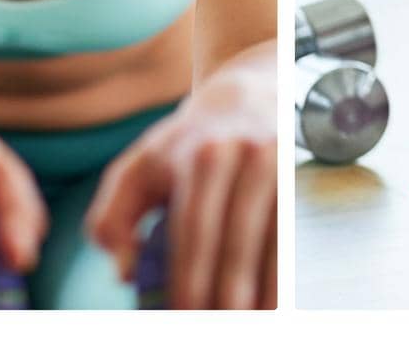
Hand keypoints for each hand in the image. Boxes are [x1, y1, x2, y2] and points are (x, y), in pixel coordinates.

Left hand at [84, 67, 276, 308]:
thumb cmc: (185, 144)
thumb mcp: (139, 166)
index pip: (191, 229)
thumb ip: (113, 216)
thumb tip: (126, 272)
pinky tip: (269, 307)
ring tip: (248, 324)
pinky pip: (287, 236)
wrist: (249, 90)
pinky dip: (279, 277)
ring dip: (259, 294)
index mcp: (194, 154)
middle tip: (215, 328)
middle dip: (225, 296)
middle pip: (233, 239)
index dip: (188, 280)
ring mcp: (274, 162)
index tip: (182, 319)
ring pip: (268, 241)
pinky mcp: (296, 174)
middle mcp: (239, 153)